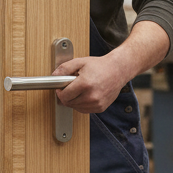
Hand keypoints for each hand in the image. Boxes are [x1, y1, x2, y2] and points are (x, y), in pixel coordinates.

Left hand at [52, 21, 169, 114]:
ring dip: (73, 100)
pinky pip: (84, 110)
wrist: (118, 70)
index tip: (60, 88)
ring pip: (75, 108)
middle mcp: (92, 96)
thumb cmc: (100, 66)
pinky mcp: (100, 108)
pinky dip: (81, 104)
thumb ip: (64, 68)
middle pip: (68, 103)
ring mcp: (97, 103)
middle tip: (70, 87)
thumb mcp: (80, 62)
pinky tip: (86, 94)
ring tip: (80, 89)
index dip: (60, 92)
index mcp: (85, 84)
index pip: (64, 96)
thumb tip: (53, 76)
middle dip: (66, 96)